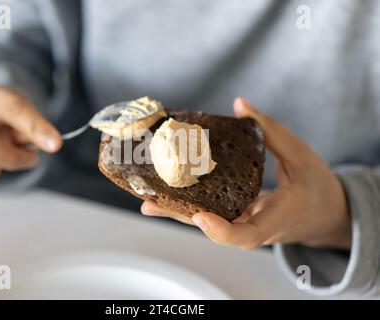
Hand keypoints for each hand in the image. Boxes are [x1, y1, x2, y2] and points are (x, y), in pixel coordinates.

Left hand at [141, 97, 351, 249]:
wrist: (326, 214)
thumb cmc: (318, 185)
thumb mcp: (301, 155)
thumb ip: (271, 131)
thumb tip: (240, 104)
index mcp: (278, 217)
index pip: (248, 235)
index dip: (222, 230)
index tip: (201, 216)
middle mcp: (257, 227)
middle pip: (217, 230)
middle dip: (183, 217)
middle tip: (149, 203)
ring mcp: (247, 225)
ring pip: (211, 223)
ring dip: (180, 212)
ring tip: (148, 199)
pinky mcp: (241, 218)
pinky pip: (215, 214)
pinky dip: (192, 204)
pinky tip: (169, 192)